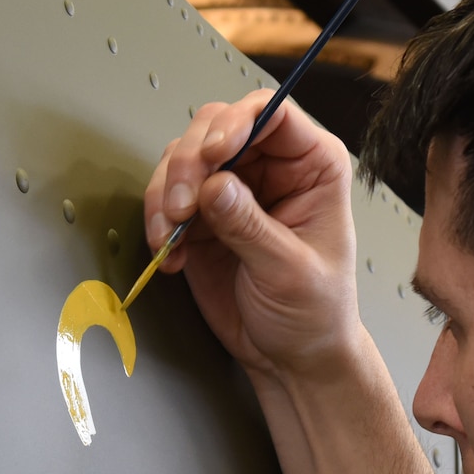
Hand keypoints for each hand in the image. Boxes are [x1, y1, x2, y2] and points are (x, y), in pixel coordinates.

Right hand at [142, 89, 362, 381]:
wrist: (292, 358)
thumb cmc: (315, 312)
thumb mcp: (288, 270)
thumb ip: (249, 226)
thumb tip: (213, 185)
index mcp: (312, 165)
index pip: (271, 115)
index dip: (235, 124)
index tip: (211, 156)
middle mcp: (271, 167)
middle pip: (215, 128)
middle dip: (188, 163)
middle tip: (180, 207)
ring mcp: (233, 190)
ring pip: (183, 158)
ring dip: (166, 192)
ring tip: (171, 235)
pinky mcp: (202, 217)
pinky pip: (166, 197)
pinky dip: (158, 220)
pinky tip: (172, 254)